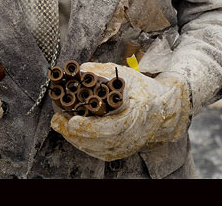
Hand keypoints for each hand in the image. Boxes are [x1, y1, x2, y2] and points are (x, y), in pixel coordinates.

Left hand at [50, 62, 190, 161]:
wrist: (163, 107)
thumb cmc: (143, 90)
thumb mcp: (126, 76)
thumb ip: (102, 71)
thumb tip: (81, 69)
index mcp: (137, 116)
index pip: (112, 128)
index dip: (90, 127)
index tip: (72, 121)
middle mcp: (134, 136)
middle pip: (101, 142)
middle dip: (76, 133)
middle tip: (58, 122)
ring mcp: (128, 146)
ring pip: (98, 149)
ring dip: (76, 138)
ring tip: (60, 125)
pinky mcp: (121, 150)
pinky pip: (99, 151)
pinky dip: (83, 143)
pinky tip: (71, 132)